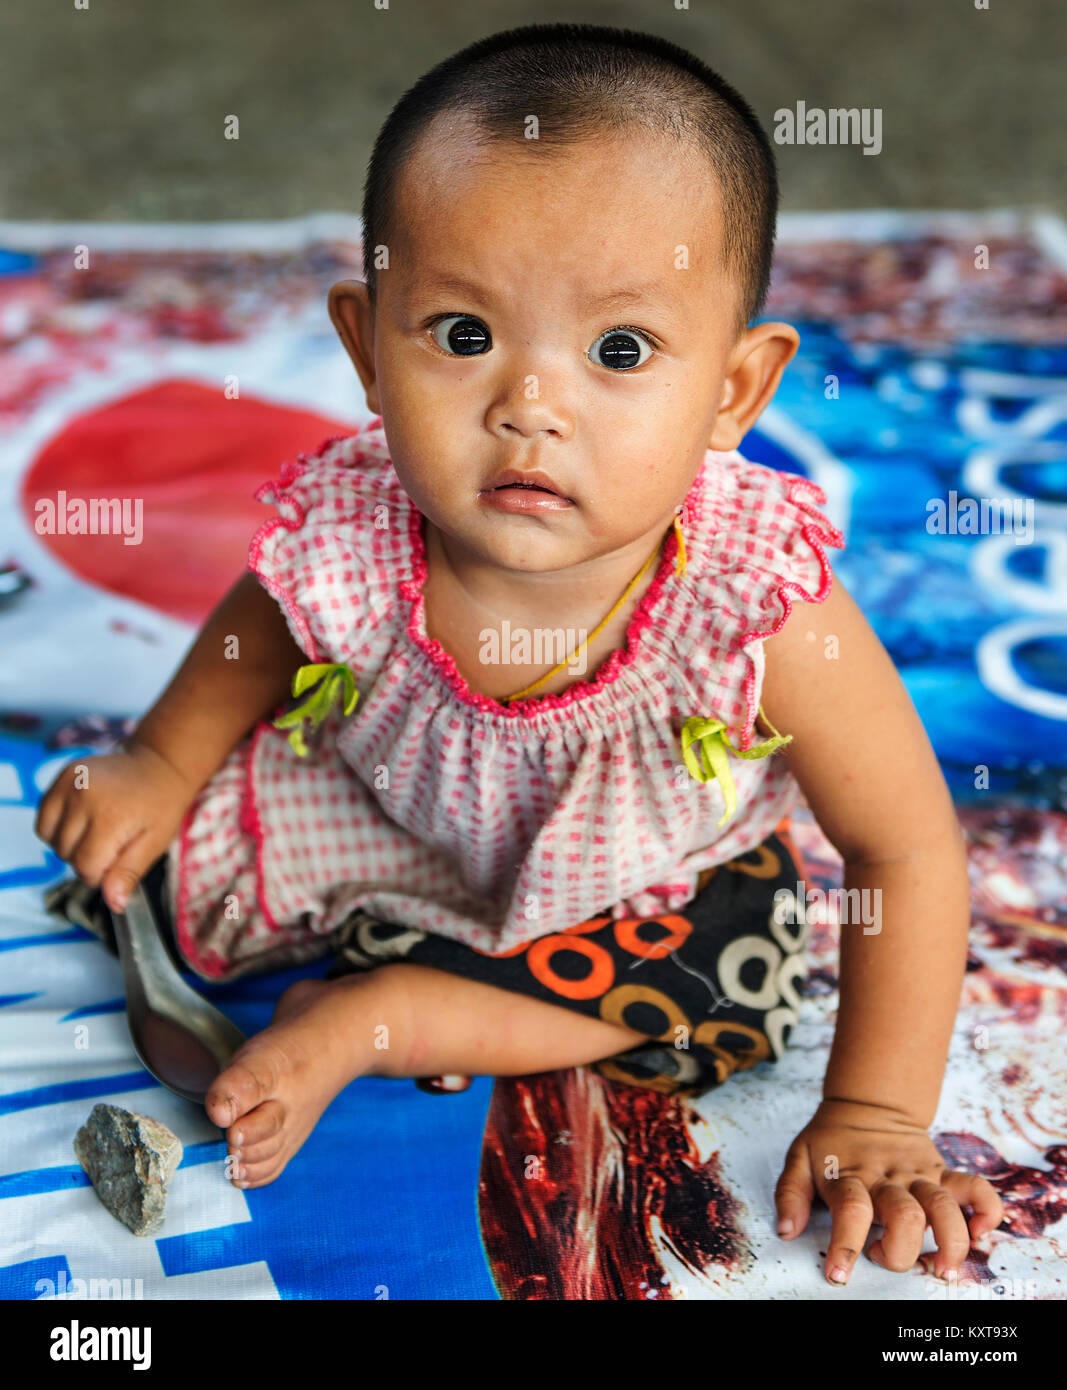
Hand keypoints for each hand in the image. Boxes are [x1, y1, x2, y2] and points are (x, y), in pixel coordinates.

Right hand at [34, 741, 198, 913]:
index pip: (86, 867)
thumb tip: (114, 904)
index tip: (119, 861)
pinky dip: (58, 828)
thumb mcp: (155, 843)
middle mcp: (83, 797)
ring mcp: (69, 783)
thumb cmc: (162, 806)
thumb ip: (129, 872)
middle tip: (113, 843)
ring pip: (52, 839)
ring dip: (71, 845)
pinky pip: (44, 818)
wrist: (160, 765)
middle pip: (67, 854)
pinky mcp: (62, 776)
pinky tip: (82, 822)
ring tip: (98, 832)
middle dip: (88, 859)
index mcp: (109, 817)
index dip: (102, 874)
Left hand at [774, 1097, 1005, 1286]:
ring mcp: (918, 1174)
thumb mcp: (799, 1158)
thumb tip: (787, 1231)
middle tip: (882, 1257)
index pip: (851, 1209)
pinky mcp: (941, 1172)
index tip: (839, 1275)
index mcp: (850, 1175)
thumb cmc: (830, 1140)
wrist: (867, 1103)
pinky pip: (975, 1187)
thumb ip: (790, 1194)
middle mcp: (887, 1177)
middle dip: (899, 1250)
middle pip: (904, 1215)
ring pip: (944, 1206)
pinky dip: (986, 1211)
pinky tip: (979, 1231)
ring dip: (950, 1241)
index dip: (847, 1245)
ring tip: (943, 1268)